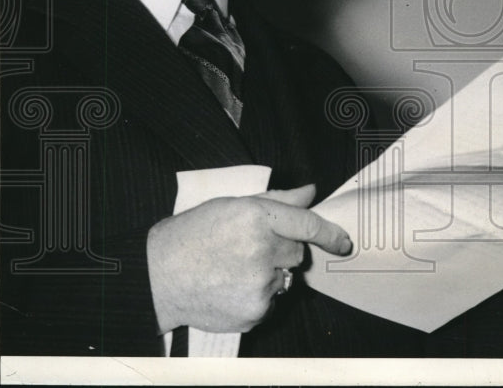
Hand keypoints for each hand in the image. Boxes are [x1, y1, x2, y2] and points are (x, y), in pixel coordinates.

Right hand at [146, 183, 351, 333]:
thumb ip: (277, 200)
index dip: (330, 234)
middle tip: (250, 249)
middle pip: (297, 253)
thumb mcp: (232, 205)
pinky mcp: (254, 310)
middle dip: (282, 251)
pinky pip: (271, 302)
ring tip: (234, 269)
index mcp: (257, 217)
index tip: (344, 242)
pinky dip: (257, 297)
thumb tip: (310, 192)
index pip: (307, 225)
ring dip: (269, 275)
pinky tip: (230, 287)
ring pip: (285, 278)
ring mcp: (258, 283)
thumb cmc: (193, 235)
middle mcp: (261, 249)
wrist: (158, 276)